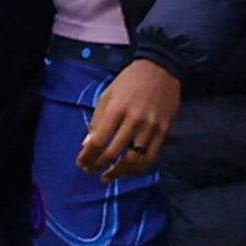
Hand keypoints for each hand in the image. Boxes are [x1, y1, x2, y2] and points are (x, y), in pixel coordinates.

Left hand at [79, 59, 180, 180]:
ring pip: (133, 159)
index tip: (81, 163)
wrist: (162, 69)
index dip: (87, 156)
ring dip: (118, 172)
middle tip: (91, 170)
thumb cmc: (130, 80)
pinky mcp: (164, 131)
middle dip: (98, 165)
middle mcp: (134, 120)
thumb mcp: (108, 94)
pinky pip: (151, 157)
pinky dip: (138, 169)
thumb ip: (98, 119)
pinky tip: (128, 172)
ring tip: (108, 176)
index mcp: (117, 109)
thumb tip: (87, 144)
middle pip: (113, 152)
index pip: (98, 140)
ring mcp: (151, 127)